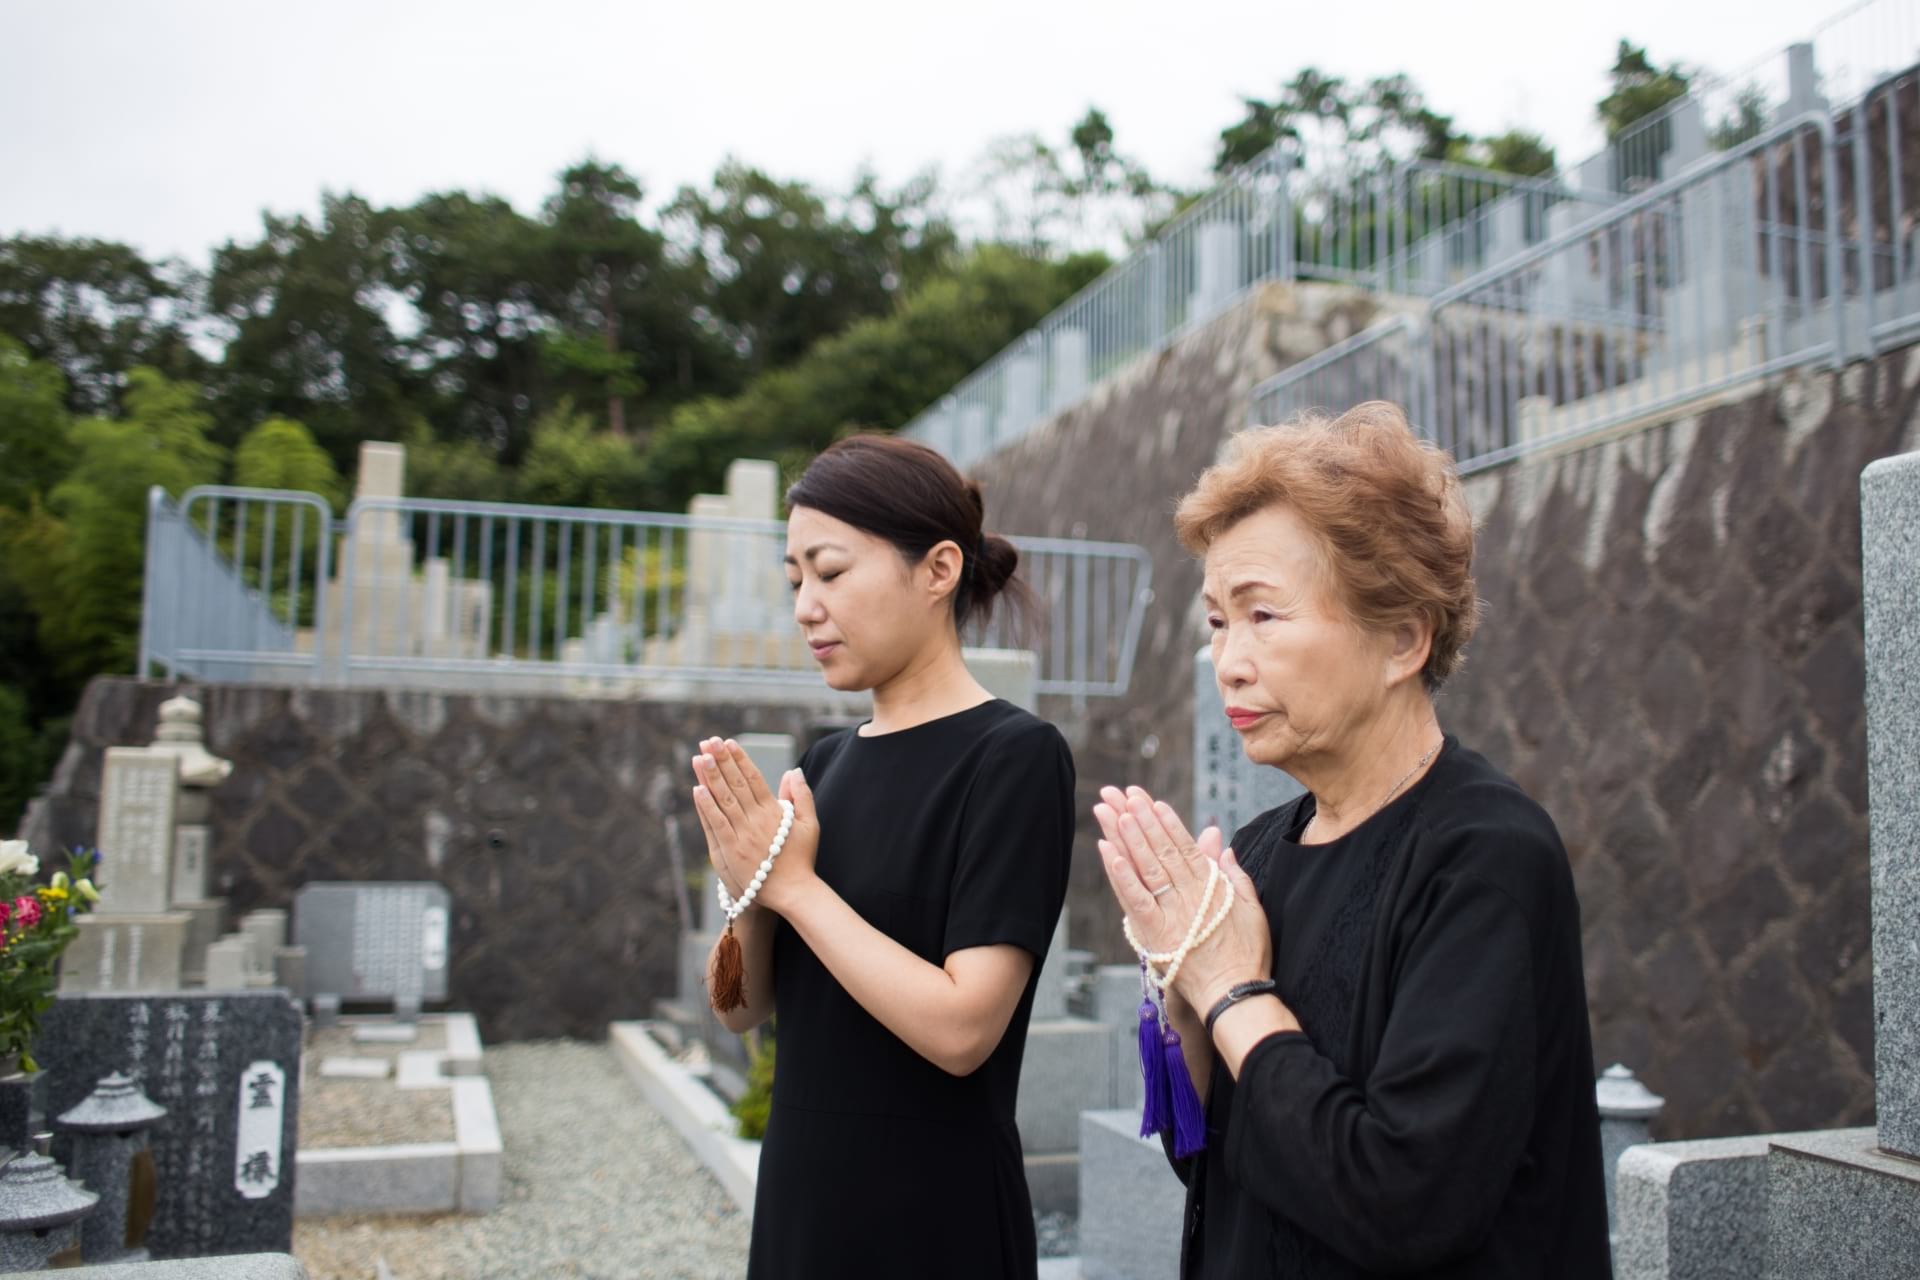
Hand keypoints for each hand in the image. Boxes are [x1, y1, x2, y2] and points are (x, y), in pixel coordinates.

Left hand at [690, 738, 819, 914]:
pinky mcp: (731, 851)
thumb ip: (801, 796)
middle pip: (736, 783)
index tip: (728, 743)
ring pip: (724, 800)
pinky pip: (716, 824)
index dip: (740, 759)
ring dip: (711, 777)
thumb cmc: (801, 859)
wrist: (793, 892)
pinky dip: (706, 806)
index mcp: (774, 811)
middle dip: (721, 760)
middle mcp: (757, 819)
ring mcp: (743, 834)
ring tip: (700, 757)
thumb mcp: (809, 824)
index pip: (754, 778)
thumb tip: (793, 771)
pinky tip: (697, 790)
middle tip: (708, 741)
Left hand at [1093, 785, 1270, 1012]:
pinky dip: (1121, 875)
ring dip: (1125, 836)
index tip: (1148, 799)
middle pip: (1159, 849)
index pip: (1183, 845)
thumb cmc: (1246, 955)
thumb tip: (1219, 843)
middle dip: (1138, 818)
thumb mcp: (1250, 908)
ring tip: (1109, 811)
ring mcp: (1170, 913)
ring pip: (1145, 867)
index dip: (1164, 820)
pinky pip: (1135, 899)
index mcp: (1210, 886)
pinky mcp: (1155, 934)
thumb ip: (1233, 873)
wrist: (1235, 995)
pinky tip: (1107, 851)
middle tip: (1118, 793)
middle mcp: (1188, 895)